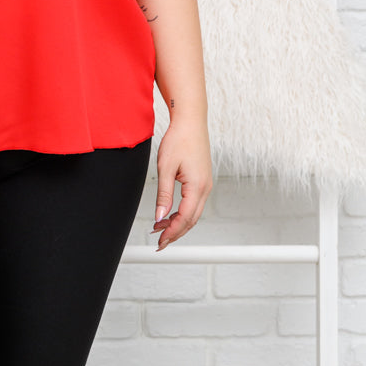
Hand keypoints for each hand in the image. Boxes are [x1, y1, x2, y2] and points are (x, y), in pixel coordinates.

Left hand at [152, 115, 211, 250]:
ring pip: (194, 213)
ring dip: (178, 224)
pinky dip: (182, 213)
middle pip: (192, 220)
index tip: (159, 241)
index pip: (185, 218)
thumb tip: (160, 216)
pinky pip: (194, 204)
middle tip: (159, 243)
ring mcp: (206, 185)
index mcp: (197, 186)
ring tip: (160, 230)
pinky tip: (170, 214)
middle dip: (175, 233)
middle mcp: (205, 188)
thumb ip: (163, 194)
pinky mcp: (203, 181)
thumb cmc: (179, 140)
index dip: (172, 232)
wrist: (190, 122)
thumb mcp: (165, 168)